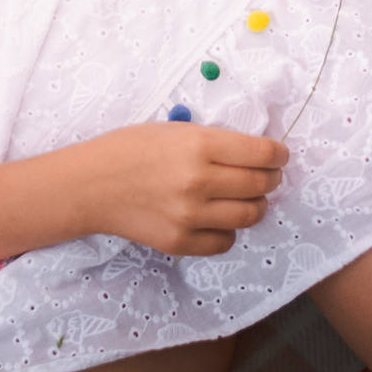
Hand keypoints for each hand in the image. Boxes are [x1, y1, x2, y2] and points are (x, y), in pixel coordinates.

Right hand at [76, 123, 289, 255]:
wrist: (91, 184)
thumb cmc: (130, 148)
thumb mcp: (176, 129)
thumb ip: (214, 142)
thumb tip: (256, 153)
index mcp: (199, 145)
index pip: (261, 153)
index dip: (278, 154)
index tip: (280, 155)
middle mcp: (198, 181)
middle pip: (260, 185)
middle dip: (271, 179)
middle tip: (268, 175)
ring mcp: (190, 216)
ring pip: (249, 216)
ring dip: (256, 205)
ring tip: (246, 197)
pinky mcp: (180, 242)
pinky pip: (224, 242)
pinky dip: (229, 230)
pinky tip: (219, 218)